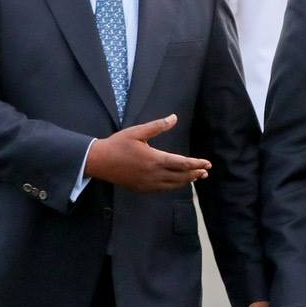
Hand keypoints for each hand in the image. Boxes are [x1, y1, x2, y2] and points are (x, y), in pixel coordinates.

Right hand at [84, 114, 209, 192]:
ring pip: (172, 185)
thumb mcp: (138, 131)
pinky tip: (178, 182)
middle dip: (195, 173)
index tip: (207, 163)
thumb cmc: (118, 144)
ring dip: (186, 181)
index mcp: (154, 159)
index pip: (182, 164)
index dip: (196, 164)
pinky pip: (162, 189)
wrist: (98, 161)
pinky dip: (174, 186)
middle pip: (180, 176)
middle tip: (206, 171)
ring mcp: (147, 183)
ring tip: (196, 177)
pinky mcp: (141, 188)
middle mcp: (153, 174)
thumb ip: (158, 126)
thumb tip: (174, 117)